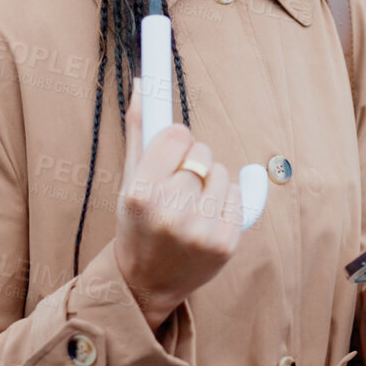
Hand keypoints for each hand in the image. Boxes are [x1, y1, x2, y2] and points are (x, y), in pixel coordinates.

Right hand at [112, 78, 243, 329]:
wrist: (146, 283)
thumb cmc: (136, 225)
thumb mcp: (128, 181)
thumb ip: (138, 130)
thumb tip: (143, 82)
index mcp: (141, 194)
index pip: (177, 135)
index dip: (175, 140)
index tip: (171, 148)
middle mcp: (171, 214)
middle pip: (201, 152)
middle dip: (191, 162)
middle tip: (176, 186)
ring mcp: (201, 232)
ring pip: (221, 172)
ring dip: (209, 182)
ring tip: (189, 205)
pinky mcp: (226, 244)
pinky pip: (237, 195)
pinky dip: (224, 201)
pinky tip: (205, 218)